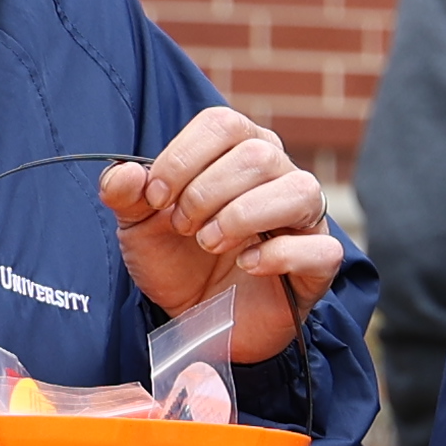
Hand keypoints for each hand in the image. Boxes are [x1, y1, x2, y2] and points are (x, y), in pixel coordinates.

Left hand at [105, 106, 344, 368]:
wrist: (197, 321)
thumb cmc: (177, 262)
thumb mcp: (138, 226)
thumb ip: (125, 194)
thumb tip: (126, 173)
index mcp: (239, 150)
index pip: (223, 124)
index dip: (183, 157)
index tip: (156, 198)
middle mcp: (280, 175)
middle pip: (258, 154)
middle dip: (206, 193)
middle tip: (183, 227)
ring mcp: (306, 219)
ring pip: (299, 191)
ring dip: (242, 217)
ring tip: (210, 243)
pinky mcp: (319, 264)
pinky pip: (320, 249)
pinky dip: (278, 255)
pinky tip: (248, 265)